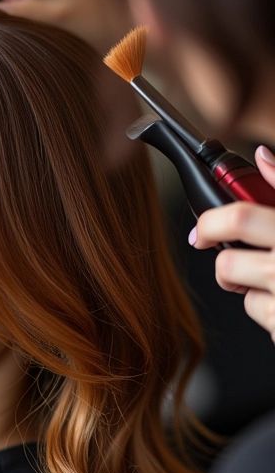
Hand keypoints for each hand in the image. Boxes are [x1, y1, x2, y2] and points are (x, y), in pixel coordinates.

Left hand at [190, 145, 274, 340]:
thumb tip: (261, 156)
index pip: (240, 219)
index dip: (212, 222)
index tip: (204, 229)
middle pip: (228, 266)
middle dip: (228, 265)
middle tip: (235, 258)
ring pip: (242, 293)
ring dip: (252, 286)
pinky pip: (262, 315)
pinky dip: (271, 310)